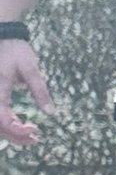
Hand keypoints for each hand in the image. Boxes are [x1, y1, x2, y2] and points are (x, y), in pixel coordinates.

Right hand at [0, 35, 52, 151]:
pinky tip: (20, 125)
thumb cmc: (15, 50)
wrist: (2, 35)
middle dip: (15, 136)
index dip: (18, 131)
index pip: (4, 120)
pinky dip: (6, 124)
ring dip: (10, 133)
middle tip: (35, 138)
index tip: (35, 130)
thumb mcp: (30, 69)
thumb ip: (40, 90)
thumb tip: (51, 113)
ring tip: (30, 135)